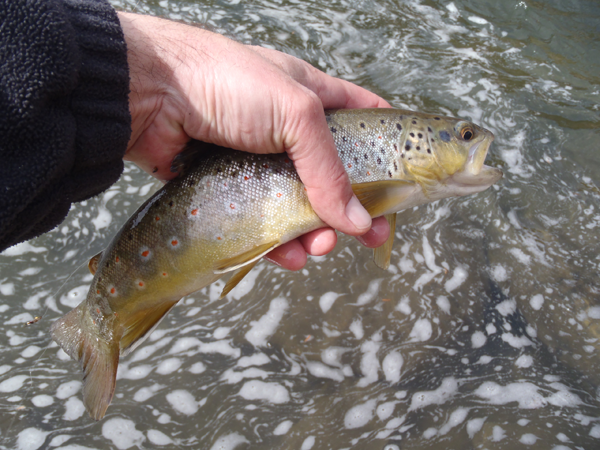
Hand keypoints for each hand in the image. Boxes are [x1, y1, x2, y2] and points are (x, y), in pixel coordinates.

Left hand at [118, 12, 390, 269]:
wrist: (146, 95)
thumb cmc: (224, 82)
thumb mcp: (293, 113)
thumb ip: (327, 168)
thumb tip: (356, 220)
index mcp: (309, 97)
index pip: (361, 118)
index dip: (384, 147)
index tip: (402, 181)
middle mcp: (285, 131)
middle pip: (332, 174)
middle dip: (351, 207)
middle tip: (367, 235)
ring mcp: (257, 161)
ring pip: (297, 205)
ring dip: (313, 232)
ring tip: (318, 249)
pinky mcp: (229, 188)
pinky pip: (260, 222)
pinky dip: (275, 242)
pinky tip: (286, 256)